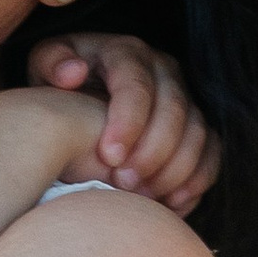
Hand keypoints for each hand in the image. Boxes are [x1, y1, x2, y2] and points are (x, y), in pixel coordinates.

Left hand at [24, 32, 220, 215]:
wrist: (85, 94)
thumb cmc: (61, 83)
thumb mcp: (45, 65)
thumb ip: (51, 64)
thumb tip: (73, 73)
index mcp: (126, 53)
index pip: (137, 84)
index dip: (128, 122)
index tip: (109, 157)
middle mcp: (164, 69)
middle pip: (174, 109)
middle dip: (152, 151)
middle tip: (124, 184)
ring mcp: (186, 96)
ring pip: (198, 133)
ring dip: (174, 169)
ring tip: (143, 197)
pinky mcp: (198, 124)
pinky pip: (212, 152)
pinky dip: (198, 180)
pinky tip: (174, 204)